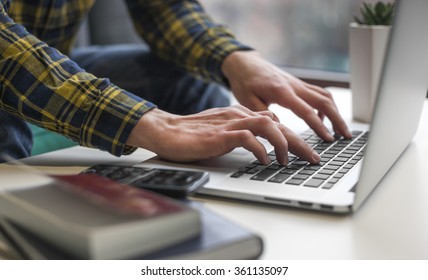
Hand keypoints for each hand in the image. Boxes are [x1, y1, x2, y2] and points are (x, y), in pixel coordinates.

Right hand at [126, 106, 320, 164]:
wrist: (167, 131)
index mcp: (240, 115)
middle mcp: (239, 115)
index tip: (304, 151)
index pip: (274, 122)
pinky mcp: (221, 134)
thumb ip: (241, 134)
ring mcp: (230, 123)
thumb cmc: (192, 135)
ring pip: (268, 126)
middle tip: (313, 158)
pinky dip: (261, 150)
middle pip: (278, 124)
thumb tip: (261, 143)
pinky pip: (248, 138)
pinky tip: (265, 161)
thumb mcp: (223, 132)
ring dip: (283, 144)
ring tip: (289, 161)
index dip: (292, 136)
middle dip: (299, 142)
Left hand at [222, 51, 351, 140]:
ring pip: (325, 96)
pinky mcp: (298, 84)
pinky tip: (322, 119)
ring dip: (336, 112)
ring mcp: (298, 84)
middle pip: (324, 101)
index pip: (306, 111)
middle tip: (345, 136)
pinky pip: (318, 94)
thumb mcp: (248, 102)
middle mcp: (294, 86)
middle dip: (338, 119)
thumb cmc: (244, 82)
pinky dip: (325, 106)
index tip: (328, 139)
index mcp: (282, 92)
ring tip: (341, 130)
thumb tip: (280, 131)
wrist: (245, 63)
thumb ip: (264, 117)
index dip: (319, 126)